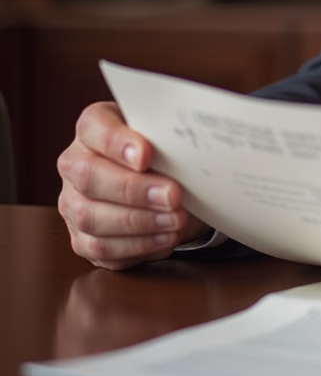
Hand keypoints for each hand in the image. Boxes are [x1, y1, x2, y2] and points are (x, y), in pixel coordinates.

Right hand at [57, 101, 204, 269]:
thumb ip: (168, 136)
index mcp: (92, 128)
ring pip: (92, 217)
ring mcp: (73, 203)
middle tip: (173, 195)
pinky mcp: (81, 238)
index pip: (93, 127)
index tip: (147, 155)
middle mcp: (75, 165)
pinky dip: (137, 246)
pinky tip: (165, 238)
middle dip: (134, 189)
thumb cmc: (162, 150)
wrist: (163, 180)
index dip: (116, 142)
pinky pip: (101, 248)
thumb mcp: (166, 135)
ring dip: (140, 222)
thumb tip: (193, 149)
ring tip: (176, 220)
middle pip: (90, 177)